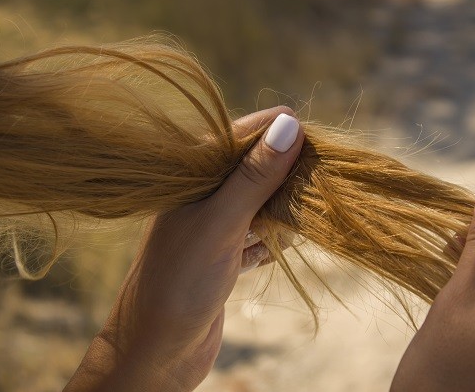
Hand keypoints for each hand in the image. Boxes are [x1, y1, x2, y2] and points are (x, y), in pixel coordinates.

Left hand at [65, 106, 303, 390]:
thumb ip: (254, 176)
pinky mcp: (223, 253)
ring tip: (294, 226)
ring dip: (281, 214)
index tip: (316, 140)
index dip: (279, 134)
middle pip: (256, 170)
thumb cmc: (180, 281)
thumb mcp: (221, 222)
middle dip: (285, 178)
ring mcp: (212, 225)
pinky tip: (273, 252)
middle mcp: (201, 195)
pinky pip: (257, 235)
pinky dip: (270, 242)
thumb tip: (289, 124)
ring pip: (260, 204)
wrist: (157, 350)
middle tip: (313, 188)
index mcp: (191, 176)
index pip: (241, 136)